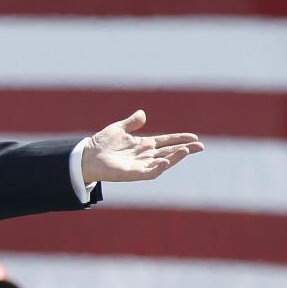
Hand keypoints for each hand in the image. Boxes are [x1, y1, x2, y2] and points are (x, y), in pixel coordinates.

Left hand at [81, 110, 202, 183]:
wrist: (87, 156)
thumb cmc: (102, 143)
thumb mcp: (118, 129)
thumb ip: (131, 123)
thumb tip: (142, 114)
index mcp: (143, 144)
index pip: (166, 141)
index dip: (179, 139)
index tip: (194, 137)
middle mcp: (145, 155)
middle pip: (170, 152)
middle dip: (185, 149)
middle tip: (200, 146)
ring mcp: (140, 165)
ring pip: (163, 162)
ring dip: (175, 157)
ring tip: (186, 151)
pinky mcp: (133, 173)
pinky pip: (149, 172)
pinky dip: (158, 168)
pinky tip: (166, 162)